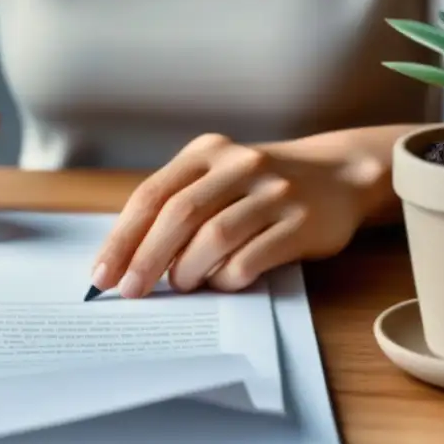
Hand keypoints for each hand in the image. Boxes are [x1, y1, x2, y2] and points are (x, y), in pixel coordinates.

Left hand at [90, 133, 380, 297]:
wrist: (339, 175)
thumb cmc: (261, 185)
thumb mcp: (218, 177)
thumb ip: (178, 205)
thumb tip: (128, 258)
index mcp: (207, 152)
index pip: (152, 195)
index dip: (123, 237)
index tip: (103, 273)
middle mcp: (239, 165)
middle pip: (179, 215)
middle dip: (146, 258)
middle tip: (130, 291)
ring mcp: (273, 192)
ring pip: (215, 236)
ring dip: (188, 270)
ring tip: (180, 285)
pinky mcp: (301, 223)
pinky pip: (252, 257)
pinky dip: (228, 277)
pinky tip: (222, 283)